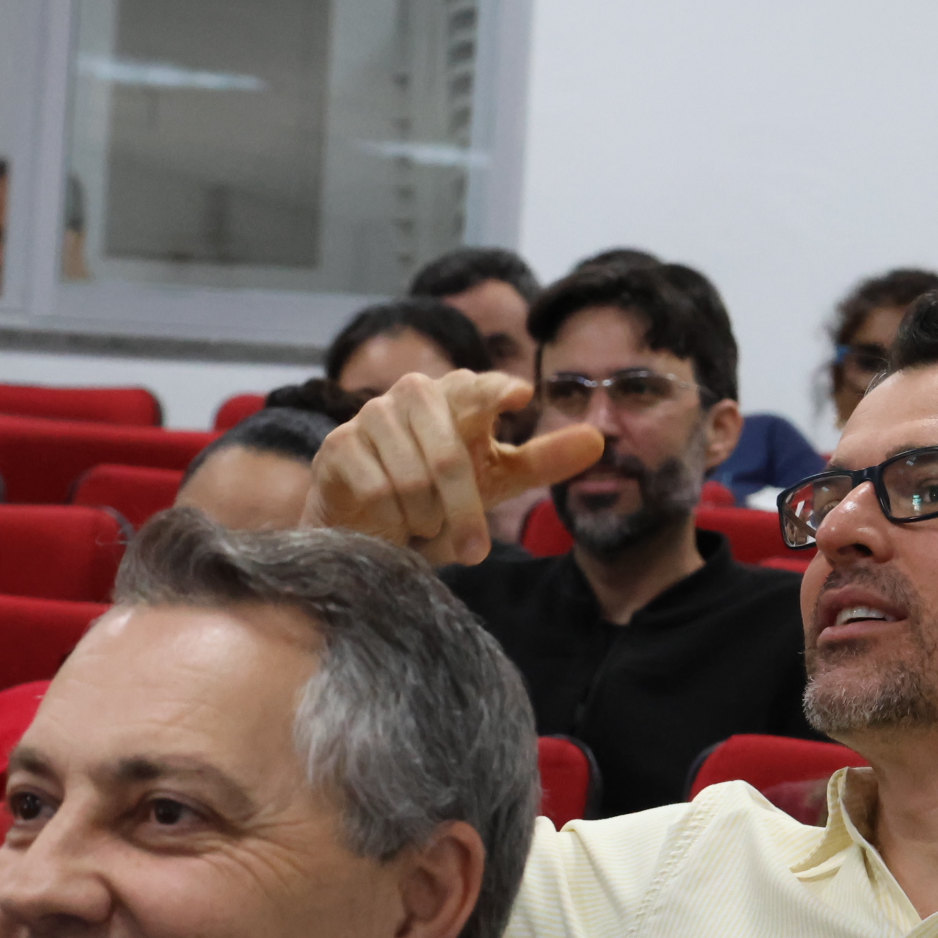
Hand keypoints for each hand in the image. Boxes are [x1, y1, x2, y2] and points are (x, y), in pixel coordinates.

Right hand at [302, 371, 604, 564]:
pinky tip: (387, 522)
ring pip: (413, 482)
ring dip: (425, 519)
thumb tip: (598, 441)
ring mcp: (371, 417)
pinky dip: (391, 520)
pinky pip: (377, 492)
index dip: (498, 393)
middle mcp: (413, 395)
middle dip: (464, 513)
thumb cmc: (443, 495)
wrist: (375, 527)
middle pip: (450, 458)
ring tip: (422, 523)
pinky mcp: (338, 447)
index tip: (520, 397)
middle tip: (474, 550)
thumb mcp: (500, 479)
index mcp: (457, 395)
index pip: (481, 388)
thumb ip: (544, 458)